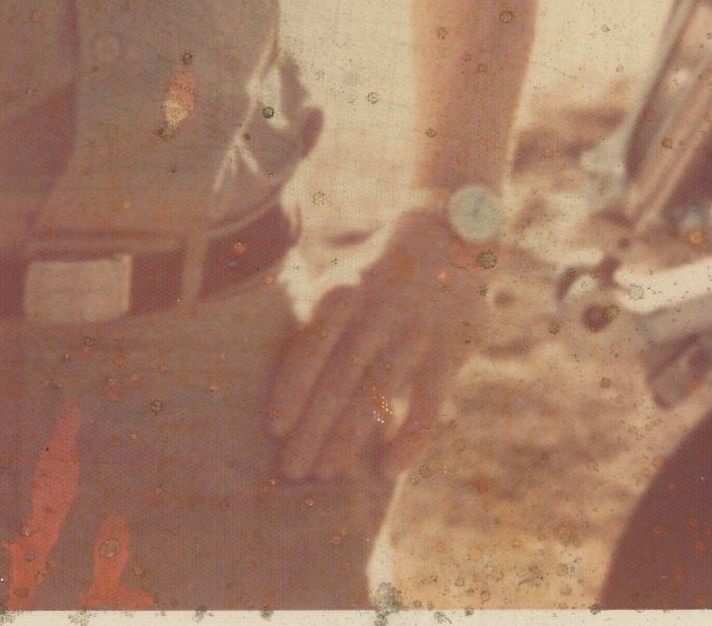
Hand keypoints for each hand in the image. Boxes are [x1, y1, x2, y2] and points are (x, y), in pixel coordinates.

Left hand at [264, 209, 487, 483]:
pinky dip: (410, 438)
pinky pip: (429, 403)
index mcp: (342, 293)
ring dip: (349, 436)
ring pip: (378, 392)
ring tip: (325, 473)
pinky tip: (389, 469)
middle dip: (313, 426)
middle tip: (291, 468)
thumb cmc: (375, 272)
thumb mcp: (340, 278)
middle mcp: (376, 313)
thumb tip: (263, 359)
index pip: (311, 345)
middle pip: (339, 378)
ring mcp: (413, 334)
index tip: (273, 426)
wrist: (447, 238)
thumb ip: (312, 317)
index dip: (292, 387)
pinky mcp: (448, 352)